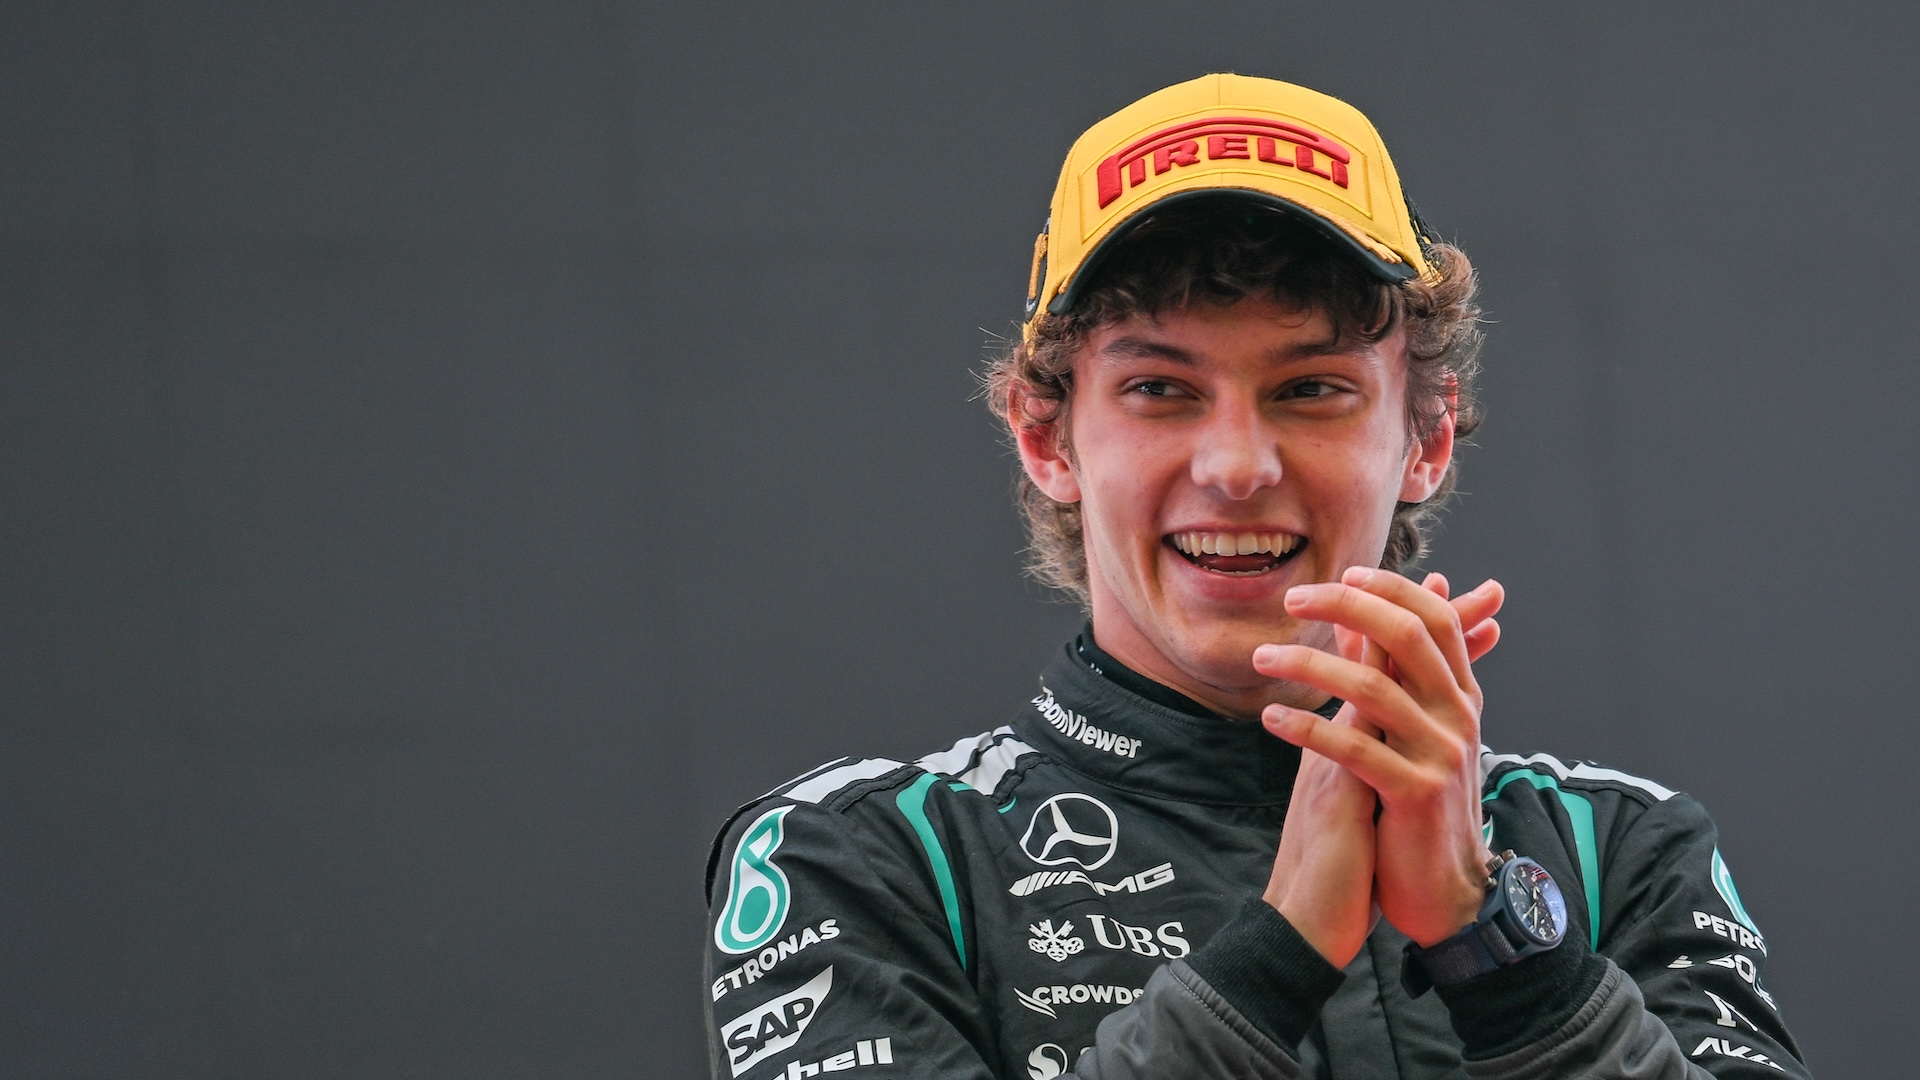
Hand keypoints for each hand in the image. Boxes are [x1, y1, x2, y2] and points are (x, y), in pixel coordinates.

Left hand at [1255, 569, 1504, 946]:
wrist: (1444, 889)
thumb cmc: (1417, 803)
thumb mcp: (1410, 731)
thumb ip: (1387, 674)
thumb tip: (1351, 615)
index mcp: (1460, 696)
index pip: (1434, 619)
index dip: (1391, 588)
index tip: (1343, 573)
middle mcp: (1459, 716)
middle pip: (1408, 636)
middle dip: (1348, 606)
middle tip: (1292, 598)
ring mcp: (1441, 755)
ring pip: (1373, 689)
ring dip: (1308, 665)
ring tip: (1262, 657)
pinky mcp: (1415, 795)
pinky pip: (1354, 749)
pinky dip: (1307, 727)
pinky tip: (1271, 717)